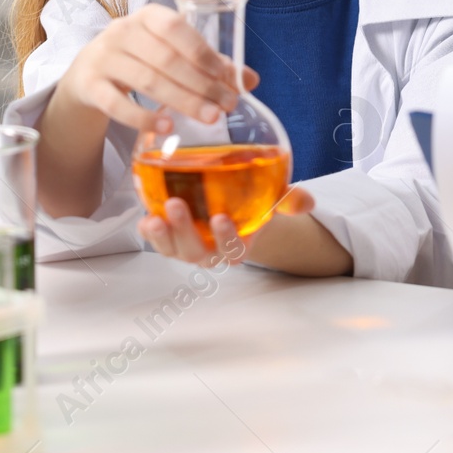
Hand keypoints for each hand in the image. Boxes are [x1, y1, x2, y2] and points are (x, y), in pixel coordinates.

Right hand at [53, 3, 258, 130]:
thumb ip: (208, 64)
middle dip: (201, 84)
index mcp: (147, 16)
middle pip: (166, 59)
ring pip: (147, 81)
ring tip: (210, 117)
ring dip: (182, 101)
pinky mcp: (89, 85)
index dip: (202, 51)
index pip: (176, 27)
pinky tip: (167, 128)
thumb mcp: (170, 53)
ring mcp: (103, 57)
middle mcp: (122, 31)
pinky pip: (117, 104)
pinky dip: (143, 117)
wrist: (87, 76)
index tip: (226, 77)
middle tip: (226, 105)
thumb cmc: (140, 59)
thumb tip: (250, 80)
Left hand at [138, 189, 315, 267]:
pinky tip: (144, 215)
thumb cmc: (253, 206)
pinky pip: (155, 240)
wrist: (233, 209)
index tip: (220, 218)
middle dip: (185, 231)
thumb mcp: (273, 199)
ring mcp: (186, 248)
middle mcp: (209, 253)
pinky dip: (147, 231)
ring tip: (154, 216)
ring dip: (161, 235)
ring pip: (172, 249)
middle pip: (195, 251)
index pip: (232, 250)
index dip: (225, 238)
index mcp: (237, 248)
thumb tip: (308, 201)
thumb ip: (288, 199)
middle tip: (178, 205)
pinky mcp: (168, 239)